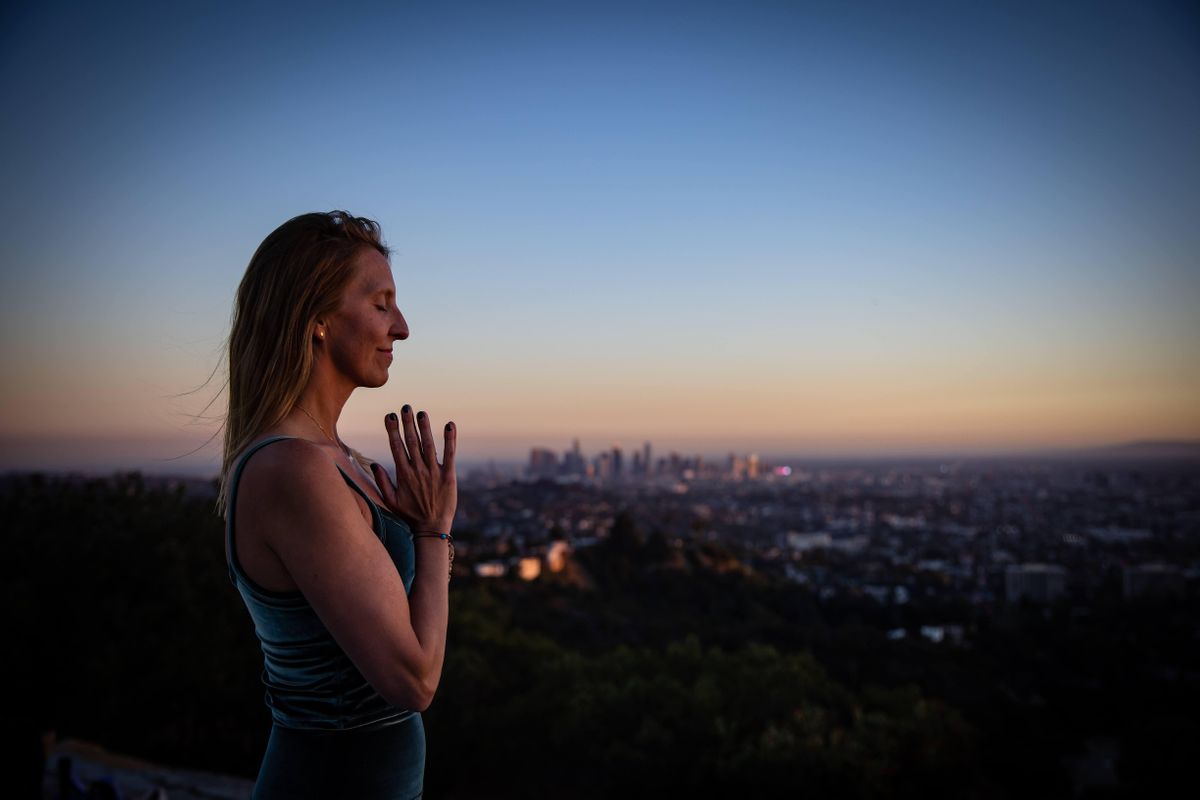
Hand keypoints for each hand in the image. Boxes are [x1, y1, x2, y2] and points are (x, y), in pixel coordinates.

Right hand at [371, 405, 456, 532]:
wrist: (432, 529)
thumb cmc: (410, 515)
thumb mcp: (391, 501)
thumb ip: (382, 482)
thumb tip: (373, 464)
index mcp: (403, 475)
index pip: (396, 447)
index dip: (393, 430)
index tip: (389, 416)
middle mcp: (418, 471)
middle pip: (411, 442)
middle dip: (407, 423)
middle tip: (405, 407)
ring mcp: (434, 472)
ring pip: (428, 445)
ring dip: (425, 428)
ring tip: (421, 413)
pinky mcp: (448, 476)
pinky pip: (450, 454)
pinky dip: (450, 439)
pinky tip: (450, 425)